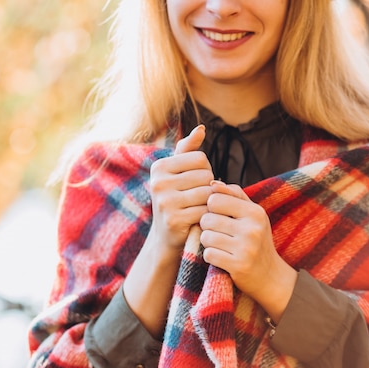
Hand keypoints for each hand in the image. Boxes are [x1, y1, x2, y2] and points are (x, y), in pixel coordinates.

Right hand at [148, 125, 213, 249]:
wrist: (165, 238)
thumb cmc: (176, 200)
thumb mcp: (178, 174)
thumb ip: (188, 150)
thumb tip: (201, 128)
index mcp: (159, 167)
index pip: (200, 158)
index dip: (206, 171)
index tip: (197, 183)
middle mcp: (158, 182)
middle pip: (205, 175)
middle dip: (209, 186)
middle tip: (200, 198)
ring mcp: (164, 202)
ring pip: (207, 192)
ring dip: (210, 201)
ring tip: (201, 207)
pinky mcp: (174, 220)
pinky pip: (205, 210)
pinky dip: (208, 215)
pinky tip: (201, 219)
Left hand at [199, 181, 296, 319]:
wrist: (271, 276)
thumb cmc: (256, 240)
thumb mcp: (252, 215)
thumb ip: (233, 196)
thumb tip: (212, 182)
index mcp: (255, 212)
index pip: (215, 199)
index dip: (211, 207)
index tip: (218, 216)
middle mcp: (252, 228)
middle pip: (207, 218)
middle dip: (207, 226)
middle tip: (218, 233)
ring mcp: (246, 248)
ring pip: (205, 236)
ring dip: (208, 242)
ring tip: (220, 245)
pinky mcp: (238, 266)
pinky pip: (209, 254)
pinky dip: (210, 256)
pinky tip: (221, 257)